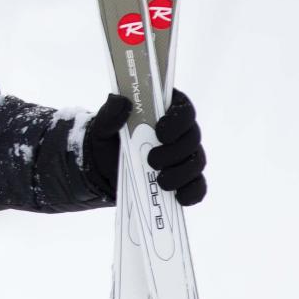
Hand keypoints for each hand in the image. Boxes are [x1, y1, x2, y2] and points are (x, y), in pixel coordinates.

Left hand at [82, 89, 207, 204]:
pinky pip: (197, 186)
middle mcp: (180, 132)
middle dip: (175, 151)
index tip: (161, 132)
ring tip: (161, 182)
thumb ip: (110, 114)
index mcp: (164, 111)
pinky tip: (179, 197)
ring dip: (181, 173)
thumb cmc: (107, 140)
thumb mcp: (102, 127)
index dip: (178, 120)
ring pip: (196, 162)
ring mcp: (184, 157)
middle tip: (152, 160)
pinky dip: (192, 192)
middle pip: (193, 137)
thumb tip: (121, 101)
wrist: (102, 169)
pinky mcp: (184, 179)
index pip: (184, 109)